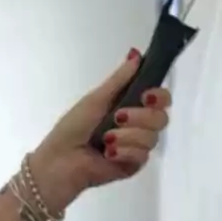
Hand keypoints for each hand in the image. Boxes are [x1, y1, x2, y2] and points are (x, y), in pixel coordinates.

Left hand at [28, 49, 172, 211]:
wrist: (60, 161)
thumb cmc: (72, 128)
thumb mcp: (95, 99)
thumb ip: (119, 79)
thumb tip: (137, 54)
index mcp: (129, 106)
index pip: (160, 99)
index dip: (159, 96)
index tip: (146, 96)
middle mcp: (137, 126)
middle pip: (161, 117)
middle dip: (140, 116)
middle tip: (118, 118)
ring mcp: (136, 146)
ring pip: (152, 137)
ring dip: (127, 135)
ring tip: (105, 139)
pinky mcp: (133, 165)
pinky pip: (143, 155)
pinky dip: (124, 152)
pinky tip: (108, 154)